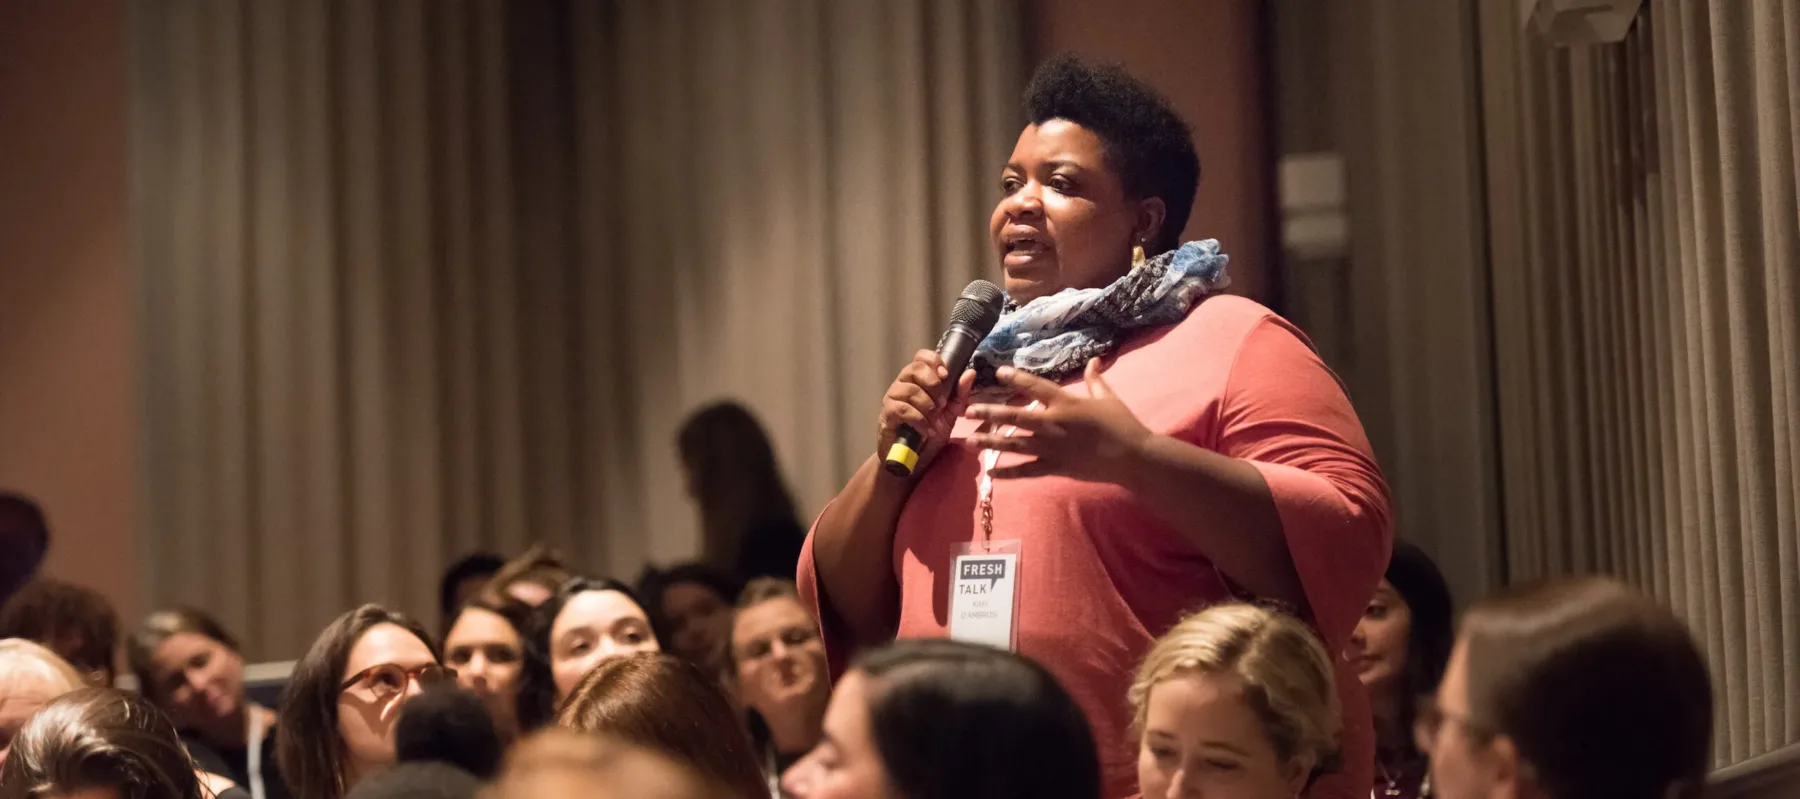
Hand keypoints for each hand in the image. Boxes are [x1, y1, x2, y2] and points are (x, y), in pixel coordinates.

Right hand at [877, 349, 977, 475]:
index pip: (921, 357)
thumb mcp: (950, 414)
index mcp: (917, 380)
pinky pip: (903, 409)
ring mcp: (892, 399)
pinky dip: (920, 420)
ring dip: (928, 406)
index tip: (945, 375)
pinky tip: (928, 430)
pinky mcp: (886, 415)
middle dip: (933, 384)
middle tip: (941, 403)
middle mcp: (902, 384)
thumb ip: (960, 394)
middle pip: (914, 368)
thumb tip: (970, 372)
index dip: (934, 361)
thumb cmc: (929, 433)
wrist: (912, 461)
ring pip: (910, 390)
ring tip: (935, 420)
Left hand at [963, 358, 1153, 481]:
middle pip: (1015, 415)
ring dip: (991, 441)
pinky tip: (991, 473)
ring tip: (971, 440)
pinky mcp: (1055, 467)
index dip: (1016, 378)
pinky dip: (1008, 473)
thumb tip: (1094, 360)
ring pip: (1015, 443)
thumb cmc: (1122, 425)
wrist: (1132, 458)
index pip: (1035, 386)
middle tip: (968, 409)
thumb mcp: (1108, 398)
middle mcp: (1053, 423)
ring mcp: (1052, 447)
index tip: (999, 373)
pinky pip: (1027, 470)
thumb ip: (1095, 379)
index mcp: (1066, 403)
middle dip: (989, 411)